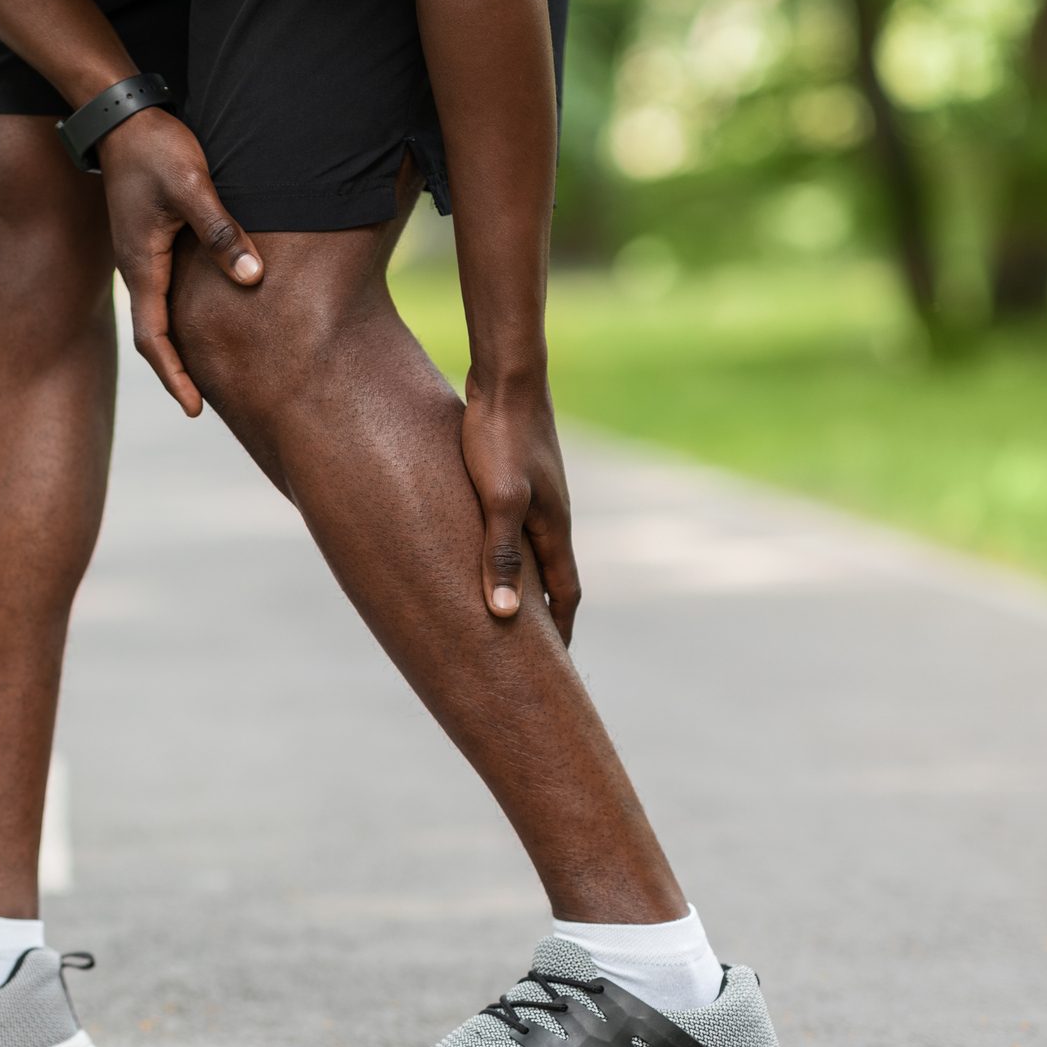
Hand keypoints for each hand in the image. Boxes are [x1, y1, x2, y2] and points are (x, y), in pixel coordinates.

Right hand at [97, 110, 263, 415]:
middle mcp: (138, 269)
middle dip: (176, 373)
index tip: (195, 409)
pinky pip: (165, 293)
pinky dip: (180, 317)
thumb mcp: (193, 188)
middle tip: (202, 405)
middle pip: (155, 336)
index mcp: (142, 266)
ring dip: (177, 348)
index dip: (175, 375)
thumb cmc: (156, 149)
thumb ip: (222, 233)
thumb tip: (253, 281)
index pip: (155, 338)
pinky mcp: (151, 241)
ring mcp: (142, 256)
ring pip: (159, 315)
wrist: (122, 117)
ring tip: (205, 373)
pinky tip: (203, 319)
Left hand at [461, 373, 581, 642]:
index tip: (553, 670)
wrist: (507, 375)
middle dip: (543, 617)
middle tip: (529, 654)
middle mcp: (552, 515)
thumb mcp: (498, 500)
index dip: (559, 633)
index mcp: (553, 529)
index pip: (564, 595)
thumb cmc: (499, 436)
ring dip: (525, 583)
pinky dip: (506, 550)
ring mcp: (537, 494)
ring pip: (534, 551)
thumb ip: (501, 555)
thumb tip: (506, 616)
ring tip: (504, 610)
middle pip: (553, 578)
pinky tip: (482, 550)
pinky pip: (515, 526)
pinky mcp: (517, 475)